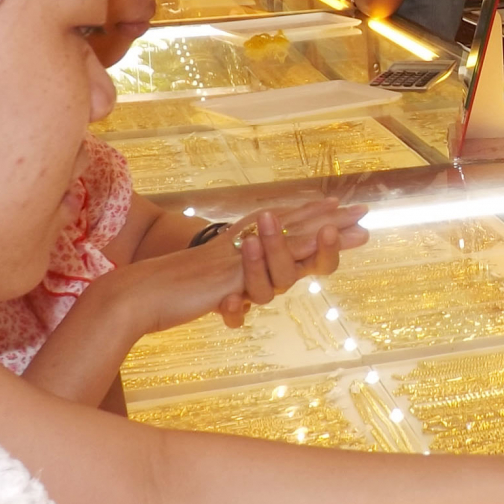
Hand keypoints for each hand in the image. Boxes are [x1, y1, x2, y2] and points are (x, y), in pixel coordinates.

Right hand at [128, 201, 368, 334]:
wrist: (138, 294)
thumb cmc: (170, 294)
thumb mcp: (210, 289)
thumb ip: (229, 289)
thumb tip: (238, 296)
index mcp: (238, 247)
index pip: (282, 228)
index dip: (310, 217)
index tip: (337, 207)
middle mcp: (242, 247)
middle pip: (294, 229)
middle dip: (330, 222)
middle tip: (364, 212)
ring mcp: (239, 259)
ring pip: (289, 244)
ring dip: (323, 235)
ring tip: (352, 228)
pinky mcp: (232, 276)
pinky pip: (270, 265)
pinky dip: (293, 254)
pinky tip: (318, 247)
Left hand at [221, 201, 369, 324]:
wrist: (210, 264)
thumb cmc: (253, 238)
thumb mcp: (281, 224)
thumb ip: (313, 219)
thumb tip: (354, 210)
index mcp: (297, 263)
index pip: (322, 263)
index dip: (328, 249)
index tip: (329, 228)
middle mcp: (280, 281)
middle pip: (288, 274)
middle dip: (279, 246)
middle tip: (268, 217)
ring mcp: (256, 294)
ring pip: (263, 292)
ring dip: (255, 266)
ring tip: (248, 241)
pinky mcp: (232, 308)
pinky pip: (237, 319)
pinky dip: (234, 312)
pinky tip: (228, 299)